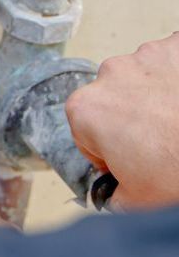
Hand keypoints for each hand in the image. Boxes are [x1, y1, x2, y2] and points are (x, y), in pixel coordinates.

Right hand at [66, 33, 178, 209]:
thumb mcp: (140, 202)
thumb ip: (115, 197)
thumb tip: (116, 194)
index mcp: (87, 110)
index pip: (87, 133)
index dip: (112, 152)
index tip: (136, 161)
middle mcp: (111, 74)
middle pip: (115, 100)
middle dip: (134, 120)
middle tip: (166, 144)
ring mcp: (148, 54)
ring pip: (146, 79)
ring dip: (159, 98)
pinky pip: (174, 61)